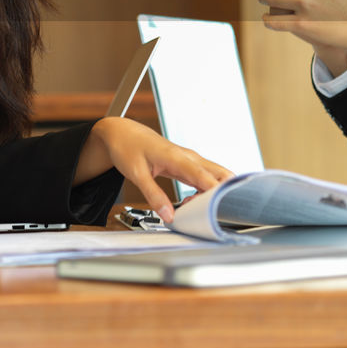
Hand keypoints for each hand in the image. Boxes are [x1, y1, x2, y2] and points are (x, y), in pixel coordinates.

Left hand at [75, 118, 232, 223]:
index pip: (204, 175)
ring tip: (198, 210)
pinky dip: (206, 191)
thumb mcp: (136, 174)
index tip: (221, 207)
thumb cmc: (128, 147)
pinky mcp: (187, 164)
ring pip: (215, 176)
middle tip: (214, 213)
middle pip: (220, 174)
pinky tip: (194, 202)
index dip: (215, 191)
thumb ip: (153, 195)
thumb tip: (168, 215)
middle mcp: (189, 157)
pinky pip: (205, 178)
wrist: (123, 133)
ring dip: (213, 194)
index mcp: (177, 157)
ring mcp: (190, 160)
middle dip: (224, 193)